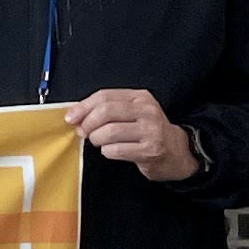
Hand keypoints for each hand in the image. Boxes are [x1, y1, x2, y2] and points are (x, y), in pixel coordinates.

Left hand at [69, 87, 198, 179]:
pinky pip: (117, 150)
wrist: (177, 152)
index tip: (71, 118)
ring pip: (109, 132)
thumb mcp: (132, 113)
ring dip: (96, 139)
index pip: (104, 96)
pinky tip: (112, 151)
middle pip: (106, 111)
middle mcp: (147, 111)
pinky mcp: (150, 150)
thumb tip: (75, 113)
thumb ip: (107, 109)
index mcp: (140, 97)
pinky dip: (107, 151)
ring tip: (99, 142)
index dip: (83, 107)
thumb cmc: (148, 132)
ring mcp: (151, 131)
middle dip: (88, 124)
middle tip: (84, 132)